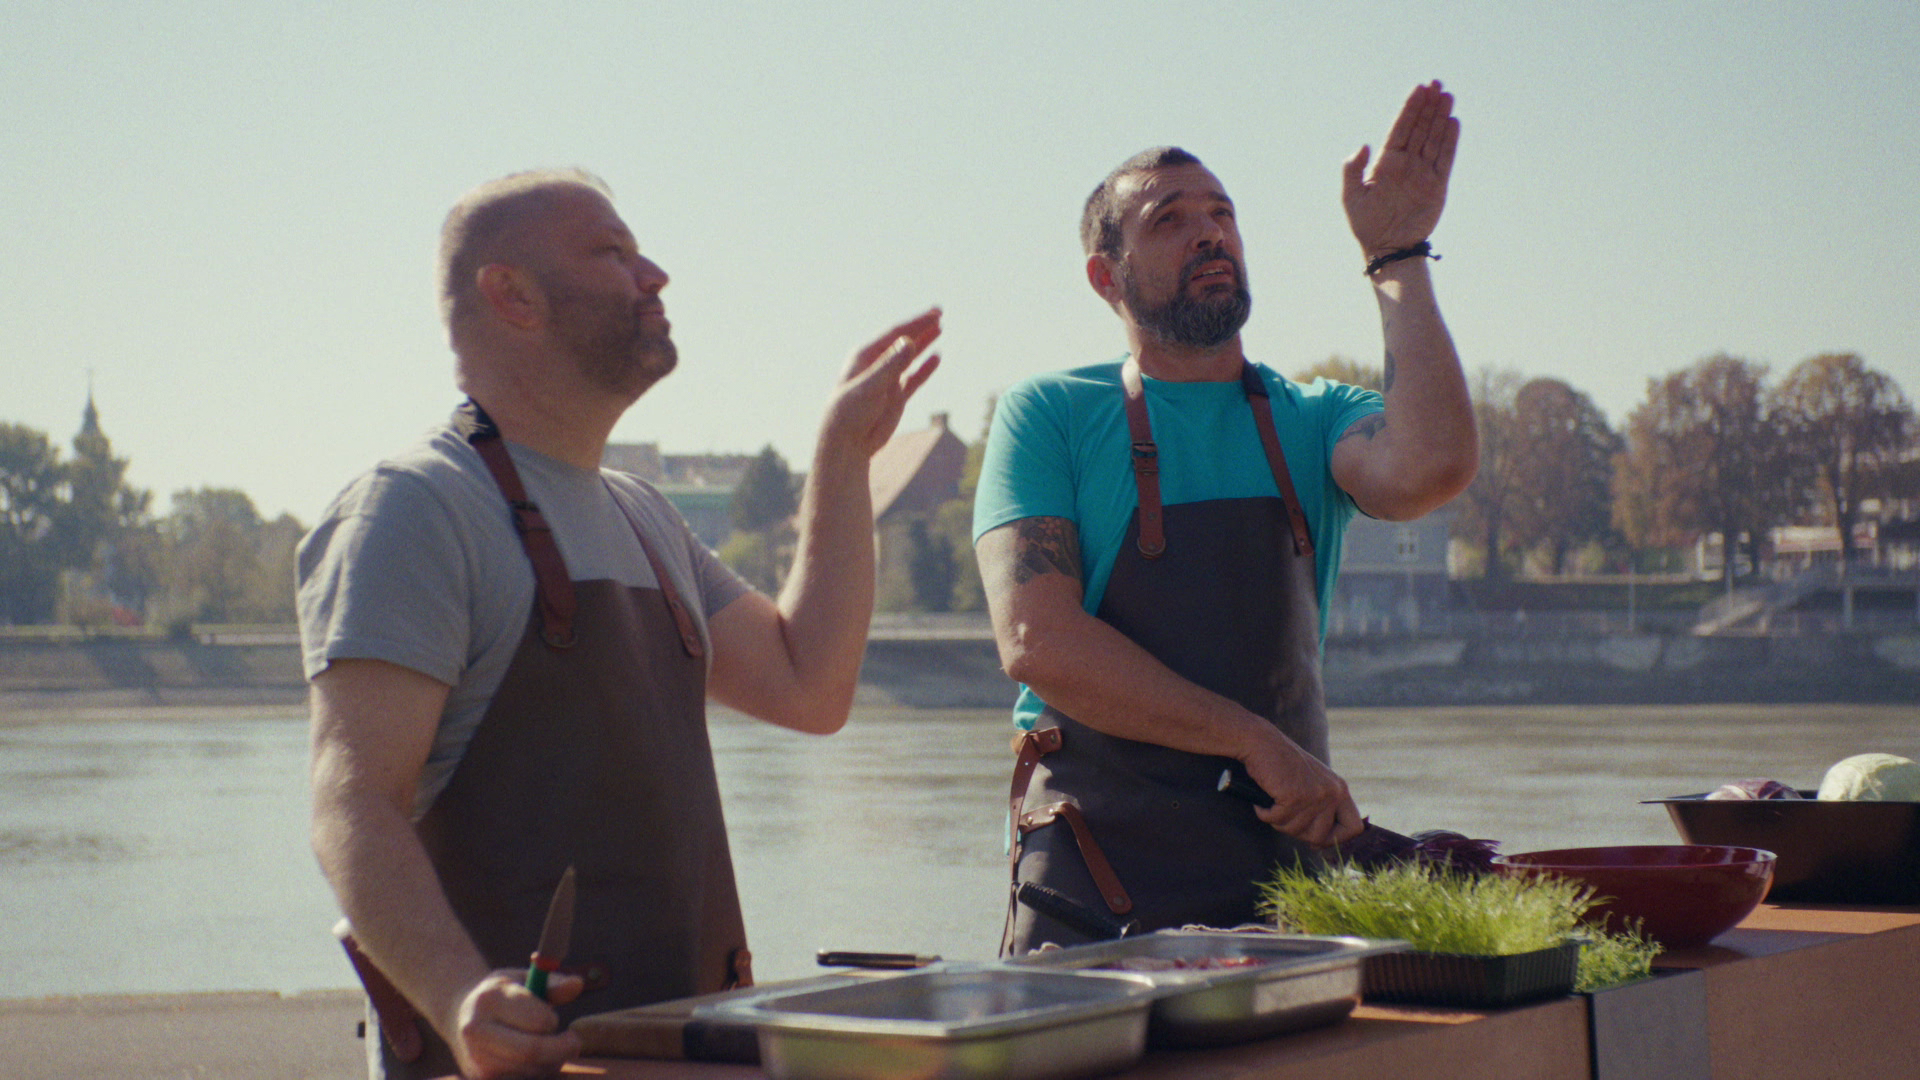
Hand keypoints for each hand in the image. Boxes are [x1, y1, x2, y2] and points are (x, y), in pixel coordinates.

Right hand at [444, 970, 582, 1079]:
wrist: (459, 1017)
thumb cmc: (501, 995)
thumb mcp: (523, 979)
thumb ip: (552, 983)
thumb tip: (578, 983)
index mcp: (490, 1000)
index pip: (538, 1020)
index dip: (553, 1021)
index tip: (554, 1019)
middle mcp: (477, 1032)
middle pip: (532, 1052)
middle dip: (562, 1050)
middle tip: (574, 1043)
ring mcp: (475, 1059)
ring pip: (530, 1071)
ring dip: (550, 1063)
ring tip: (548, 1048)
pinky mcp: (480, 1079)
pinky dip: (538, 1074)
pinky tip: (535, 1062)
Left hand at [819, 308, 941, 458]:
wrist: (848, 443)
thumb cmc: (850, 413)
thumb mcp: (871, 387)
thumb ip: (891, 365)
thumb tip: (909, 342)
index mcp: (866, 356)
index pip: (896, 334)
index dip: (916, 322)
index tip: (935, 313)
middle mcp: (877, 365)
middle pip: (903, 341)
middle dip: (921, 327)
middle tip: (939, 313)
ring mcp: (887, 380)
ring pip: (909, 357)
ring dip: (924, 343)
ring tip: (940, 328)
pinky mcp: (895, 397)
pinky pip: (914, 378)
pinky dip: (925, 369)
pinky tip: (936, 358)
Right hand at [1240, 729, 1364, 846]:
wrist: (1261, 742)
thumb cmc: (1282, 764)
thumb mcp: (1312, 783)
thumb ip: (1322, 808)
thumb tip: (1318, 844)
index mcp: (1340, 789)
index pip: (1354, 828)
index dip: (1335, 839)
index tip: (1315, 839)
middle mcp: (1332, 793)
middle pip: (1321, 837)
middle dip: (1298, 833)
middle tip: (1284, 816)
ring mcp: (1315, 795)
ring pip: (1296, 831)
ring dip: (1278, 821)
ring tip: (1272, 803)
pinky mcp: (1295, 797)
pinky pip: (1277, 820)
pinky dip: (1265, 814)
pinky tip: (1262, 801)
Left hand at [1342, 80, 1459, 258]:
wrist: (1388, 248)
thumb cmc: (1366, 224)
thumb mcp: (1351, 197)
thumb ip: (1352, 170)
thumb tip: (1363, 145)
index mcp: (1385, 162)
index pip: (1400, 128)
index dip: (1410, 108)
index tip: (1418, 88)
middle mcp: (1406, 163)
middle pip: (1419, 128)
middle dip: (1428, 106)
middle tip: (1436, 83)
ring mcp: (1423, 173)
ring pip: (1434, 139)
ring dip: (1440, 118)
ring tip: (1447, 96)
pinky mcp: (1437, 186)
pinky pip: (1445, 159)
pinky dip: (1450, 142)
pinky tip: (1453, 123)